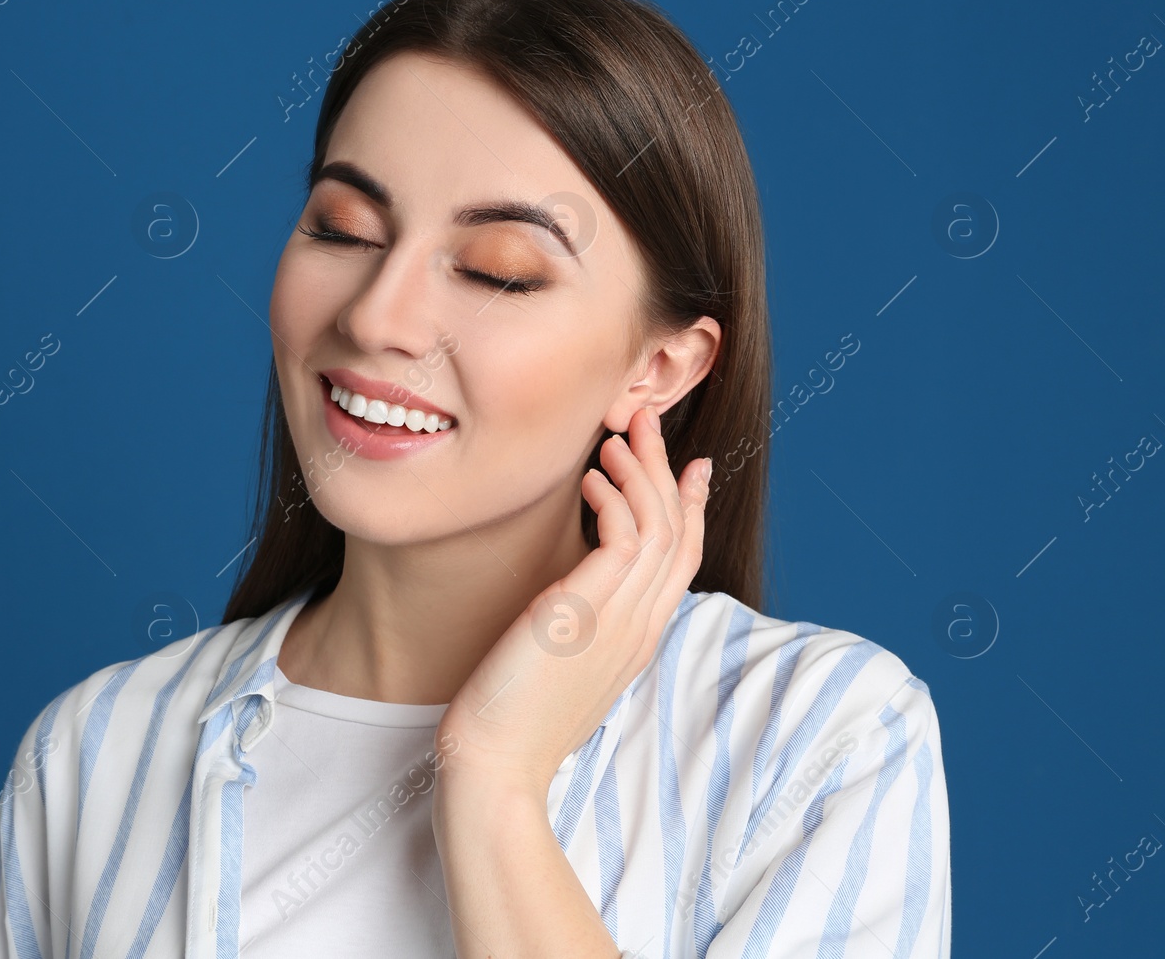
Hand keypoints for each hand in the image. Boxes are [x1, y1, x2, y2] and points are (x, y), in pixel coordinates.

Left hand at [433, 405, 710, 799]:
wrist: (494, 764)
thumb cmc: (511, 719)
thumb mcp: (558, 664)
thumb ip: (578, 625)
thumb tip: (568, 597)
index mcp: (638, 639)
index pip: (682, 561)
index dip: (690, 507)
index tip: (688, 466)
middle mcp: (640, 627)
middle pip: (678, 532)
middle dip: (668, 470)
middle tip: (648, 419)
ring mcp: (621, 620)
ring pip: (658, 525)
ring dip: (641, 470)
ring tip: (616, 434)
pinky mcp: (588, 612)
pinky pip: (623, 536)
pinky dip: (614, 497)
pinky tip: (589, 476)